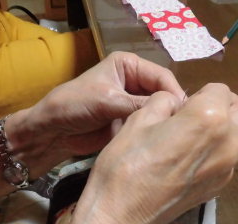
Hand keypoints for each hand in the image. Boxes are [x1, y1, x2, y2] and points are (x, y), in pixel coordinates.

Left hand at [7, 51, 185, 172]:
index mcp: (129, 65)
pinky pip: (148, 127)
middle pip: (163, 94)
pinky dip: (154, 134)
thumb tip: (174, 107)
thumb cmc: (74, 106)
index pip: (161, 76)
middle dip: (172, 109)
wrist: (52, 132)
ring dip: (164, 123)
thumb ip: (140, 104)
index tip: (185, 112)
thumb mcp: (108, 100)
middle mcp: (134, 82)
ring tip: (177, 138)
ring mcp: (132, 104)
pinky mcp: (129, 124)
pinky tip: (164, 145)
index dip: (174, 93)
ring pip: (158, 113)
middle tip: (184, 129)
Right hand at [79, 83, 237, 223]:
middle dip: (228, 106)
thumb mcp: (139, 119)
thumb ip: (165, 102)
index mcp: (210, 117)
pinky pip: (226, 159)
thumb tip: (176, 104)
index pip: (220, 89)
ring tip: (186, 142)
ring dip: (221, 131)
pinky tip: (184, 164)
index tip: (180, 107)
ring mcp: (227, 168)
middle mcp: (228, 141)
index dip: (199, 93)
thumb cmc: (126, 163)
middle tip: (198, 114)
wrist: (122, 215)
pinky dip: (213, 153)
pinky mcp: (219, 188)